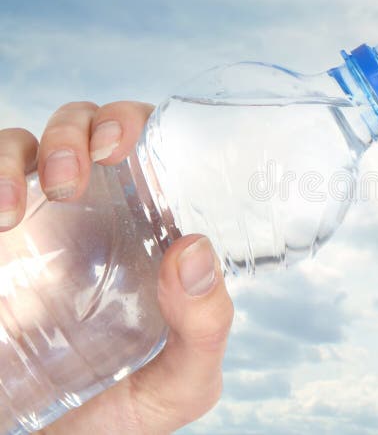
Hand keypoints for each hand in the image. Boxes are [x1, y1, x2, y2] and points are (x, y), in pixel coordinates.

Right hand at [0, 101, 233, 433]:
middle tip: (91, 164)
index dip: (143, 124)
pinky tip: (1, 218)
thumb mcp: (179, 382)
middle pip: (87, 131)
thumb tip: (198, 249)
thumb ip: (204, 329)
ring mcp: (36, 228)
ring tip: (42, 195)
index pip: (153, 153)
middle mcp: (92, 218)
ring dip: (32, 149)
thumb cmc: (120, 413)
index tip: (132, 142)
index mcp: (149, 235)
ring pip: (26, 146)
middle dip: (85, 126)